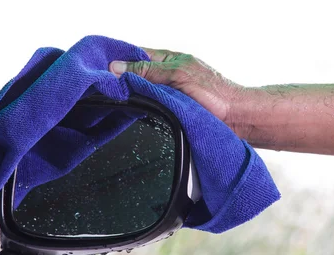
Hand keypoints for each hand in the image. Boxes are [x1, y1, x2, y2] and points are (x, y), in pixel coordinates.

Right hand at [109, 48, 245, 123]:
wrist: (235, 119)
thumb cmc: (215, 93)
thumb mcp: (177, 75)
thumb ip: (148, 70)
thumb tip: (118, 67)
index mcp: (167, 60)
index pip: (134, 55)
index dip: (116, 59)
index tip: (98, 67)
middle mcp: (164, 76)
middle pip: (133, 75)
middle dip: (117, 80)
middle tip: (100, 86)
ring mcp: (165, 95)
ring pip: (138, 93)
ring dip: (126, 97)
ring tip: (109, 99)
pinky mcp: (167, 112)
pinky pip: (146, 109)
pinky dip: (135, 110)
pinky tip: (125, 113)